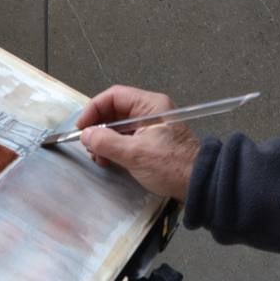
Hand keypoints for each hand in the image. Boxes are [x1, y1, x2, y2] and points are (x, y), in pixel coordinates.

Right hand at [78, 85, 200, 201]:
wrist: (198, 184)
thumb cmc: (169, 165)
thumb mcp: (134, 154)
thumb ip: (106, 142)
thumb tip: (86, 135)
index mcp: (150, 105)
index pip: (115, 96)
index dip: (94, 109)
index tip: (81, 128)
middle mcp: (150, 111)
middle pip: (115, 111)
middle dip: (99, 128)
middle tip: (88, 146)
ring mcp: (151, 126)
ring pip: (119, 126)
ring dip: (105, 140)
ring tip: (99, 158)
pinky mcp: (151, 141)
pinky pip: (127, 138)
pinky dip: (114, 147)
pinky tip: (109, 160)